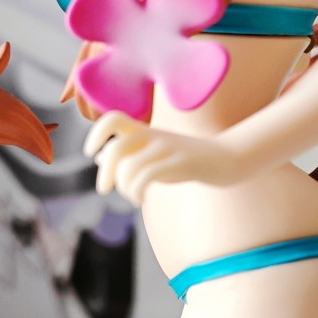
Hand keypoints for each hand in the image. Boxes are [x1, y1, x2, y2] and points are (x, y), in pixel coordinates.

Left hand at [83, 110, 247, 203]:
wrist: (225, 159)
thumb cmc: (185, 159)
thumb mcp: (153, 153)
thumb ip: (128, 154)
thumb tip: (99, 157)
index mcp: (144, 131)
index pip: (112, 119)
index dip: (96, 133)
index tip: (91, 153)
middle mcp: (153, 136)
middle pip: (115, 149)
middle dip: (105, 174)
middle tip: (104, 189)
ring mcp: (166, 149)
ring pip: (129, 168)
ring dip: (125, 189)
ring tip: (134, 196)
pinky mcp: (178, 163)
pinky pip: (147, 178)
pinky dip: (137, 193)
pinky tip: (142, 199)